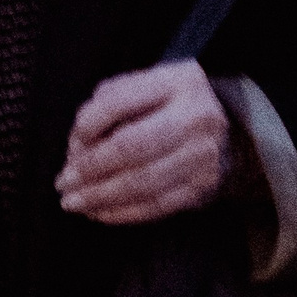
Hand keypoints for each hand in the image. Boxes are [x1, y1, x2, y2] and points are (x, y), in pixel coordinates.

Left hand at [57, 62, 232, 224]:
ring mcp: (201, 157)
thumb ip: (110, 102)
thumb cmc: (173, 107)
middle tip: (64, 182)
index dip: (87, 125)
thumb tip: (79, 144)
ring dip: (100, 196)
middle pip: (131, 148)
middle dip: (90, 169)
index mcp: (176, 83)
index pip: (120, 102)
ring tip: (74, 202)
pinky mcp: (201, 188)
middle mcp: (193, 118)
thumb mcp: (148, 86)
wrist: (231, 133)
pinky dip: (121, 213)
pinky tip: (99, 212)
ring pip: (141, 183)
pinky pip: (155, 206)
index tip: (72, 144)